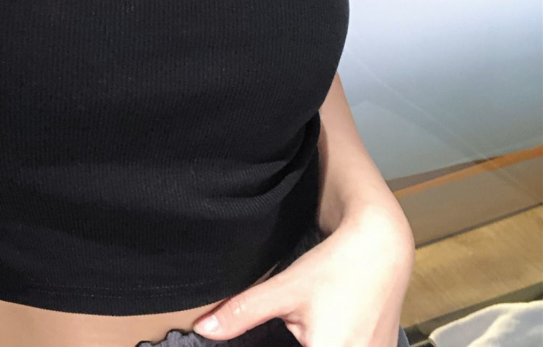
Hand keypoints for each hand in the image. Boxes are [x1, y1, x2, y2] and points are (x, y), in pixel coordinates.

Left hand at [192, 206, 414, 346]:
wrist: (382, 248)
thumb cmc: (334, 267)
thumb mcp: (285, 289)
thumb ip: (243, 313)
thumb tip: (204, 328)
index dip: (271, 344)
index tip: (275, 330)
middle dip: (290, 340)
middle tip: (298, 319)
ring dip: (312, 340)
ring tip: (313, 317)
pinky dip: (331, 341)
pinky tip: (325, 325)